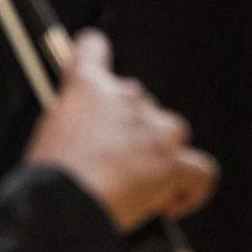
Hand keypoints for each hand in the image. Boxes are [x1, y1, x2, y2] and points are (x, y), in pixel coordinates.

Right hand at [25, 30, 217, 232]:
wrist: (66, 204)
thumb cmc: (53, 175)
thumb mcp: (51, 129)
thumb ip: (74, 115)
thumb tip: (87, 129)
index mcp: (87, 83)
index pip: (93, 47)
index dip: (95, 56)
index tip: (97, 73)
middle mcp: (125, 96)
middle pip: (138, 100)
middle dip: (130, 128)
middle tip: (113, 161)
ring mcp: (155, 129)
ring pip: (171, 131)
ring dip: (160, 152)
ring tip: (142, 183)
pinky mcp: (174, 163)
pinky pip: (201, 170)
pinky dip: (191, 187)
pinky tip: (170, 201)